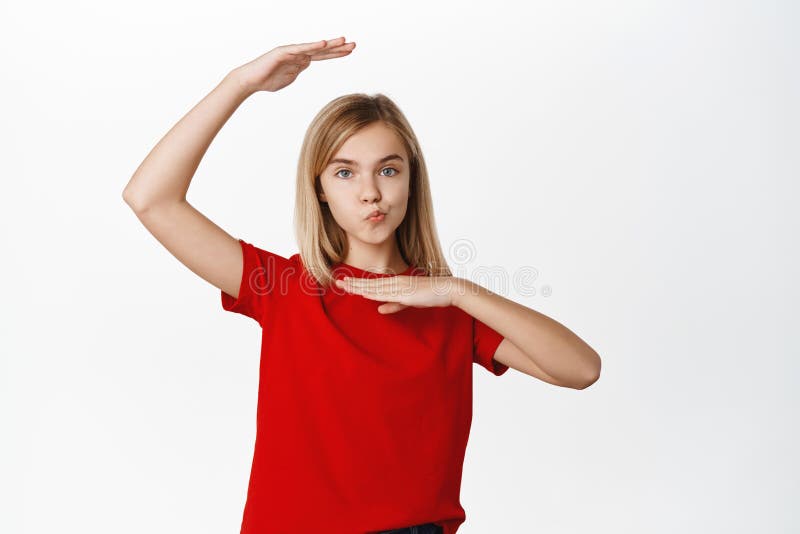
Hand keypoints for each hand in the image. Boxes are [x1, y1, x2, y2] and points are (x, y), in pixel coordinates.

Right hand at [231, 36, 355, 93]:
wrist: (251, 81)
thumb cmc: (268, 80)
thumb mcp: (288, 78)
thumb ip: (298, 71)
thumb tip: (306, 64)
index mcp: (301, 61)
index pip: (322, 56)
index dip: (336, 54)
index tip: (350, 51)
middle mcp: (298, 54)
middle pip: (322, 50)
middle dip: (338, 48)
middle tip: (354, 45)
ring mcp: (291, 52)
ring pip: (314, 48)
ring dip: (329, 45)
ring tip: (344, 40)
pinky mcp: (283, 52)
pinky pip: (300, 49)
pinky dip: (312, 46)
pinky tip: (324, 43)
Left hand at [335, 275, 462, 314]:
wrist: (446, 289)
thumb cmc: (430, 295)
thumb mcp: (409, 301)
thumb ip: (394, 305)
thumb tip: (379, 309)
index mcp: (395, 283)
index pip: (372, 285)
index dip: (357, 284)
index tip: (344, 282)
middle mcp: (395, 283)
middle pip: (369, 284)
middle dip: (353, 283)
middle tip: (337, 281)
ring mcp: (400, 287)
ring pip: (375, 288)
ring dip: (359, 287)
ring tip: (345, 286)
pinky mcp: (406, 294)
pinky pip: (387, 295)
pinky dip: (374, 294)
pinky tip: (364, 294)